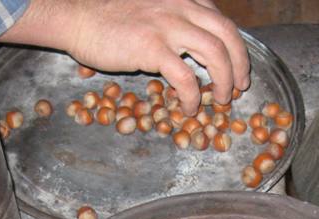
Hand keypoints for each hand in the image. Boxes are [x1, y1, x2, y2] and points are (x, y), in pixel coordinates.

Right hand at [0, 0, 249, 114]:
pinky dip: (194, 97)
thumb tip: (191, 48)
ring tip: (221, 101)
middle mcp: (181, 7)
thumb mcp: (151, 11)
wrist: (78, 19)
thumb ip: (174, 22)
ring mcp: (167, 26)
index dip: (235, 48)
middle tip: (240, 88)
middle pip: (227, 36)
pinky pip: (186, 77)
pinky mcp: (152, 48)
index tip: (237, 68)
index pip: (221, 22)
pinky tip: (190, 108)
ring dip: (224, 82)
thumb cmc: (108, 19)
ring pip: (215, 55)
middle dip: (240, 65)